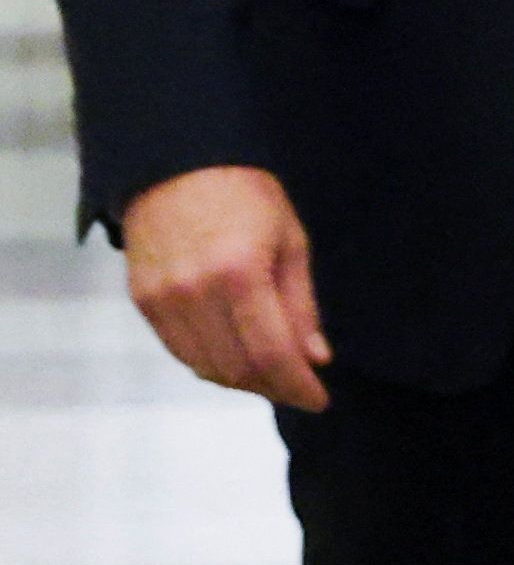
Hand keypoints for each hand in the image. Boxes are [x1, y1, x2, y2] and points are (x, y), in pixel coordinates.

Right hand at [123, 166, 331, 411]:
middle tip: (300, 386)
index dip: (298, 386)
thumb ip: (301, 305)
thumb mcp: (291, 241)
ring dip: (242, 380)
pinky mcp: (142, 301)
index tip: (320, 400)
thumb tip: (315, 359)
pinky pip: (179, 351)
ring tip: (272, 374)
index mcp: (240, 273)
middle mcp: (194, 293)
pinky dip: (210, 364)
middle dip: (273, 387)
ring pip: (204, 368)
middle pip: (236, 369)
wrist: (178, 164)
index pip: (271, 355)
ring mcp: (162, 300)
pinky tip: (235, 356)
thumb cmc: (248, 196)